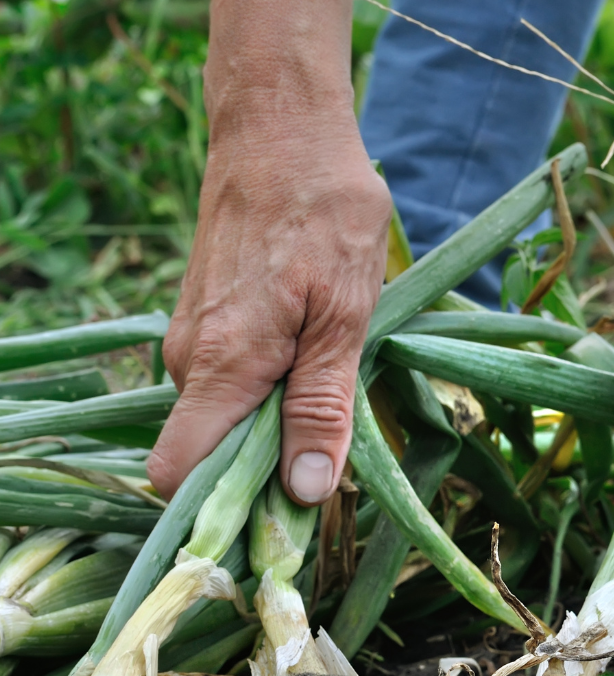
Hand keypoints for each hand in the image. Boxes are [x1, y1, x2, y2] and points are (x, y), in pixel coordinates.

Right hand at [147, 0, 390, 505]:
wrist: (280, 127)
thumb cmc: (323, 215)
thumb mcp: (345, 319)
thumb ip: (321, 408)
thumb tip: (305, 494)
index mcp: (220, 367)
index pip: (179, 474)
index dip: (223, 511)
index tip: (281, 522)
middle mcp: (189, 361)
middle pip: (207, 458)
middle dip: (263, 474)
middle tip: (330, 459)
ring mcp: (191, 341)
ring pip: (222, 422)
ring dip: (272, 430)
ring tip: (327, 397)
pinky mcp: (204, 326)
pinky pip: (227, 388)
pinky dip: (265, 397)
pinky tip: (308, 366)